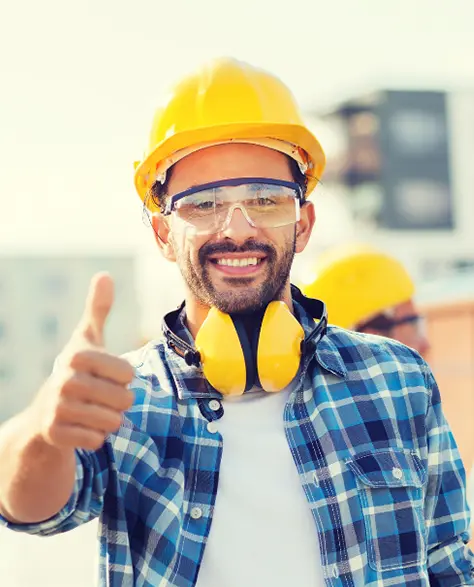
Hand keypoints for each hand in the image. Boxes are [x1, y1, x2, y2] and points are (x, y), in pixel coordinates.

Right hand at [30, 273, 134, 450]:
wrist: (45, 410)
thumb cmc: (77, 370)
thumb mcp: (87, 339)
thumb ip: (98, 309)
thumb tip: (105, 275)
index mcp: (77, 355)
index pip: (128, 373)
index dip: (123, 378)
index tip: (106, 375)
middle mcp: (65, 380)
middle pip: (124, 399)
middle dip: (119, 402)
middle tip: (100, 396)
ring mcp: (57, 408)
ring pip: (113, 422)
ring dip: (108, 420)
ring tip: (91, 410)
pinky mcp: (54, 434)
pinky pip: (97, 440)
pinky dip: (95, 437)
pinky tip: (82, 427)